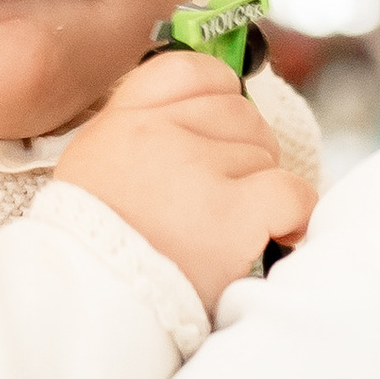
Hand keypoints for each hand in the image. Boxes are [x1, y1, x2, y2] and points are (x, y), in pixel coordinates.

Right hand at [52, 51, 316, 315]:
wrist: (85, 308)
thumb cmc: (95, 251)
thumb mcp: (94, 170)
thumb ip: (141, 135)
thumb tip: (205, 114)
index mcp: (121, 121)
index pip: (189, 70)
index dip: (219, 96)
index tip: (219, 134)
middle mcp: (158, 133)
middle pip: (239, 114)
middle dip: (244, 152)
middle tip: (227, 196)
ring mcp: (196, 169)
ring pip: (265, 155)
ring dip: (259, 190)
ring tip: (230, 229)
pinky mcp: (232, 212)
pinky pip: (292, 192)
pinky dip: (294, 215)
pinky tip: (278, 234)